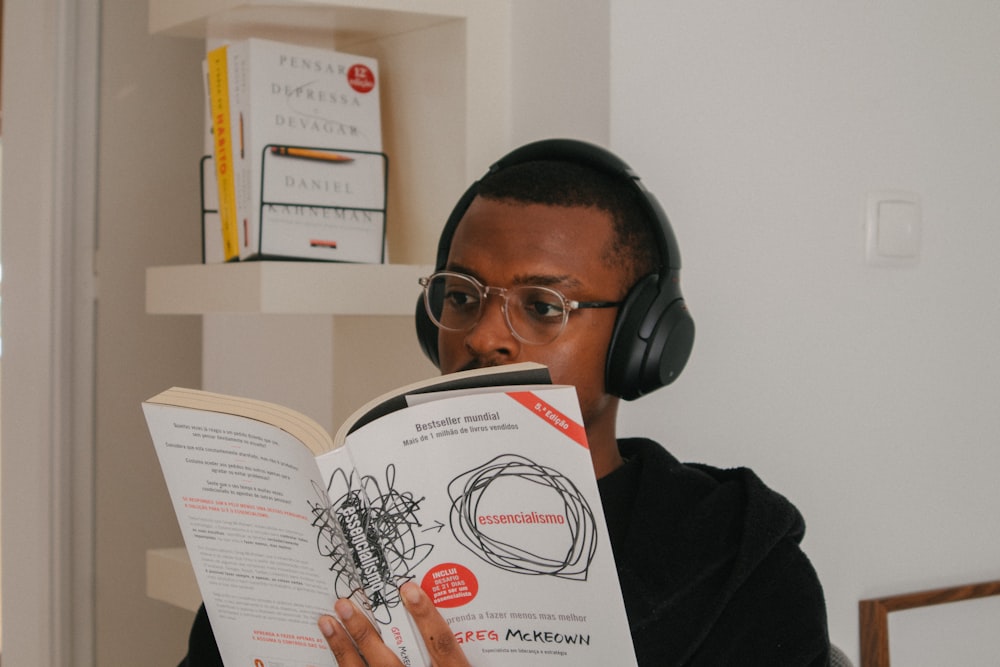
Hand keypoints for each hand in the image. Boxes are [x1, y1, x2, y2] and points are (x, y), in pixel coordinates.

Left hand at [318, 581, 470, 666]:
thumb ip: (449, 657)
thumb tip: (436, 625)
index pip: (442, 646)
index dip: (426, 617)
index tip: (409, 589)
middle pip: (388, 662)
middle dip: (363, 632)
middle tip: (343, 604)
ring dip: (342, 649)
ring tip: (326, 622)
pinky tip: (313, 664)